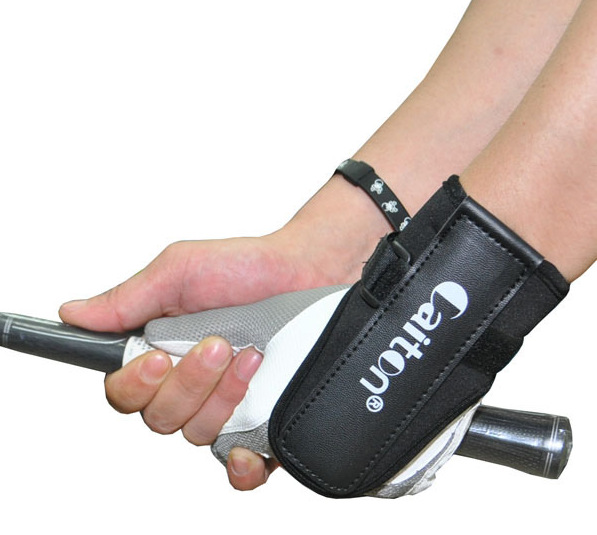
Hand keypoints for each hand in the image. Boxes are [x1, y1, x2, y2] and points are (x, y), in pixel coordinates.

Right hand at [58, 222, 372, 490]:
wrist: (309, 271)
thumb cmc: (247, 267)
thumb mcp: (182, 271)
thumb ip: (130, 297)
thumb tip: (73, 314)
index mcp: (162, 351)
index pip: (126, 391)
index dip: (135, 384)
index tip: (158, 359)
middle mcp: (190, 384)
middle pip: (160, 417)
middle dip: (189, 383)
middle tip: (216, 345)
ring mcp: (226, 405)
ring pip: (197, 434)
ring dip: (221, 399)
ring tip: (250, 358)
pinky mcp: (261, 423)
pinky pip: (240, 465)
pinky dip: (240, 466)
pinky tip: (246, 447)